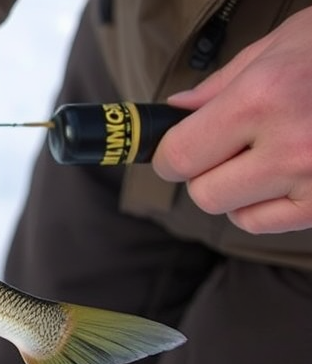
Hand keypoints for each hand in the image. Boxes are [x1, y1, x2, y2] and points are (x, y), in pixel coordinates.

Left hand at [153, 7, 311, 233]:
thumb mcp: (280, 46)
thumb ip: (221, 85)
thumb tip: (177, 110)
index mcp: (263, 98)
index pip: (180, 156)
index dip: (169, 155)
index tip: (174, 148)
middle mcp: (289, 144)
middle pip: (204, 192)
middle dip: (204, 173)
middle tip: (224, 150)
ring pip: (234, 212)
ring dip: (236, 191)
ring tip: (263, 156)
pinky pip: (267, 223)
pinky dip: (265, 206)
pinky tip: (284, 175)